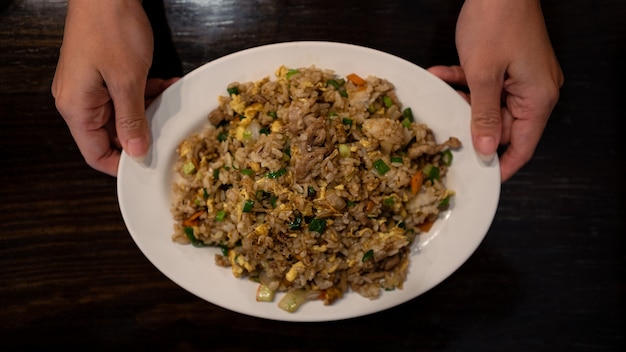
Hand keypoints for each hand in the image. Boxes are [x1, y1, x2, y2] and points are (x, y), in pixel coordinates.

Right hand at [52, 0, 163, 175]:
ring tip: (168, 102)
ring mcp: (89, 86)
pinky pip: (123, 94)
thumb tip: (136, 151)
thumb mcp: (127, 80)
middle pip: (109, 135)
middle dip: (140, 133)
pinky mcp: (101, 73)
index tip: (146, 166)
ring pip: (121, 114)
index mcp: (77, 108)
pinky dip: (144, 93)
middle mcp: (78, 100)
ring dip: (146, 110)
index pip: (95, 153)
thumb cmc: (110, 29)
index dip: (121, 164)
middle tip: (165, 132)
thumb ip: (132, 119)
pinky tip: (164, 85)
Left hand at [428, 0, 563, 181]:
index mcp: (538, 98)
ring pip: (489, 104)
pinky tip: (443, 74)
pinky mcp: (509, 65)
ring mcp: (522, 77)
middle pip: (502, 125)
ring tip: (442, 86)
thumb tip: (485, 150)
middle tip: (447, 123)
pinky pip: (486, 84)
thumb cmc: (497, 22)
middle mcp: (535, 90)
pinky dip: (465, 81)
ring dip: (463, 97)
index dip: (503, 165)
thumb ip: (483, 115)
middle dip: (471, 122)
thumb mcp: (483, 75)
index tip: (483, 178)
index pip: (522, 146)